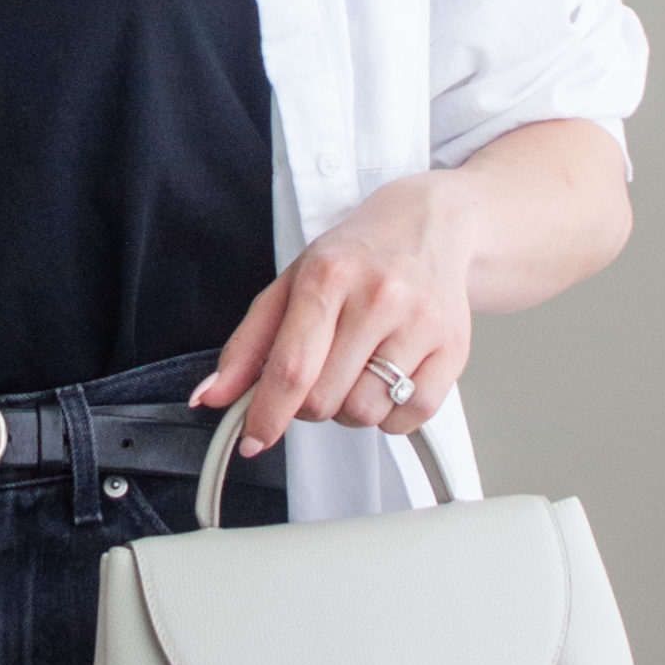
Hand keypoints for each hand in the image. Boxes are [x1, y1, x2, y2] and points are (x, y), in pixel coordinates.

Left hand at [190, 173, 475, 453]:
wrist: (429, 225)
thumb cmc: (354, 258)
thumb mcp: (289, 286)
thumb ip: (247, 346)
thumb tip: (210, 397)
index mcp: (329, 276)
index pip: (292, 368)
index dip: (267, 415)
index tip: (253, 439)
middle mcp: (380, 297)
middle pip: (325, 399)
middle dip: (308, 404)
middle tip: (319, 374)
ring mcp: (422, 323)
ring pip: (365, 413)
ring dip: (348, 410)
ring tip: (355, 372)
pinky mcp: (455, 348)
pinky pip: (410, 417)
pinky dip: (390, 415)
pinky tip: (387, 380)